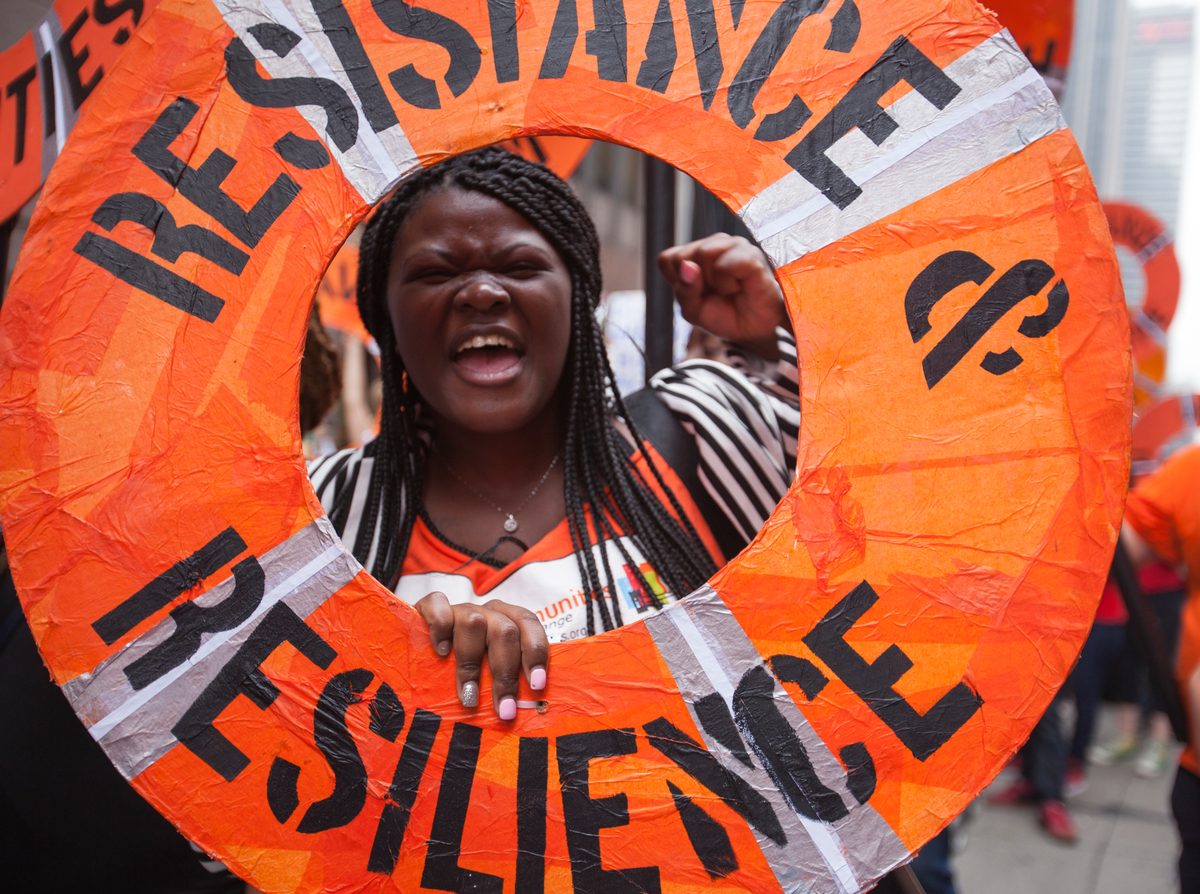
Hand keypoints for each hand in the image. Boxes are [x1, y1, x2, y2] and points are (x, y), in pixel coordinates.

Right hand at [415, 593, 547, 719]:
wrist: (422, 646)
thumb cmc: (467, 669)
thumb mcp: (491, 674)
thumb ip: (508, 681)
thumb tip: (525, 710)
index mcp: (508, 620)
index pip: (529, 625)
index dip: (535, 653)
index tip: (536, 685)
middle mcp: (487, 612)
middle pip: (504, 631)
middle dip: (505, 674)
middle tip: (504, 709)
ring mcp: (459, 609)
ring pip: (474, 623)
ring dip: (472, 664)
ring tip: (469, 697)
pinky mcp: (428, 607)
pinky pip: (438, 607)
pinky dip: (440, 629)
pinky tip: (441, 652)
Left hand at [658, 234, 788, 357]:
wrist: (754, 330)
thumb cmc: (725, 316)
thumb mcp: (693, 310)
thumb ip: (684, 290)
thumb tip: (687, 267)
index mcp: (695, 254)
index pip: (667, 259)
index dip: (677, 282)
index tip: (696, 294)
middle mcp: (713, 244)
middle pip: (682, 257)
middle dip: (695, 285)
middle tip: (715, 294)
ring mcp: (733, 246)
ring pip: (703, 253)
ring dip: (712, 282)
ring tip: (728, 290)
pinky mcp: (750, 255)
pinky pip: (725, 264)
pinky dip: (727, 283)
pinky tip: (738, 287)